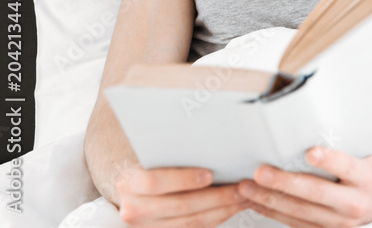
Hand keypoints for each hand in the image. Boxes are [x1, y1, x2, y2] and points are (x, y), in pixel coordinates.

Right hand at [115, 166, 248, 226]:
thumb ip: (170, 158)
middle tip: (239, 188)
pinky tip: (230, 209)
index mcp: (131, 184)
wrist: (130, 196)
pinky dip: (215, 218)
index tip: (209, 175)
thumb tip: (206, 150)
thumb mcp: (148, 163)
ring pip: (191, 222)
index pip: (155, 182)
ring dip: (221, 210)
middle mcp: (135, 209)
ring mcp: (148, 227)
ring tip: (242, 198)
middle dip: (215, 197)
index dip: (183, 179)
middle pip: (180, 205)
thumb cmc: (143, 174)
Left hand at [238, 147, 371, 226]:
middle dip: (285, 183)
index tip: (310, 152)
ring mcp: (341, 223)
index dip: (329, 160)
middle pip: (317, 193)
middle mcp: (355, 202)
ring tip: (247, 188)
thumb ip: (346, 145)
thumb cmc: (371, 172)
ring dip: (270, 200)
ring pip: (301, 212)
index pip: (347, 166)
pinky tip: (257, 202)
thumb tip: (313, 123)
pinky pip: (296, 223)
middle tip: (261, 173)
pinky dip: (274, 212)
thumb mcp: (368, 155)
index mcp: (366, 177)